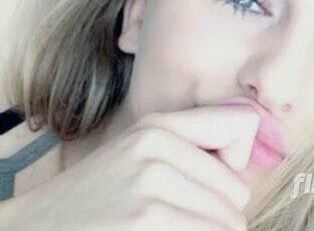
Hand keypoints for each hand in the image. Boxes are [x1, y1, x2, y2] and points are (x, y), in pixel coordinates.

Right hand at [1, 106, 259, 230]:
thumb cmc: (102, 194)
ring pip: (229, 221)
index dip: (238, 158)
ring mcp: (151, 184)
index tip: (217, 179)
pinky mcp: (147, 221)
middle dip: (222, 211)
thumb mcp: (141, 154)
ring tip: (176, 228)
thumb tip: (244, 156)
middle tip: (185, 216)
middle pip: (237, 189)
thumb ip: (188, 148)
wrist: (39, 226)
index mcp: (159, 125)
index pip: (241, 123)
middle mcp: (157, 145)